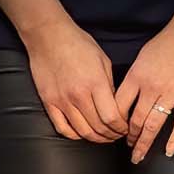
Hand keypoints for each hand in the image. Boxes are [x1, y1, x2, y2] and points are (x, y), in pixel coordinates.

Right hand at [22, 19, 125, 142]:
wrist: (48, 35)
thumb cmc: (77, 43)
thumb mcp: (102, 60)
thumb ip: (110, 85)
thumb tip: (116, 106)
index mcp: (95, 83)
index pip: (112, 117)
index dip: (121, 127)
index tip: (125, 127)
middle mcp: (78, 95)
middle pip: (99, 128)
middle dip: (112, 135)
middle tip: (117, 134)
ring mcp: (62, 100)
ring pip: (82, 132)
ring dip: (96, 138)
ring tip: (103, 136)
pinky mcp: (49, 102)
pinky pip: (62, 128)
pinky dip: (75, 135)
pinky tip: (82, 132)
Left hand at [113, 17, 173, 161]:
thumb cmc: (170, 40)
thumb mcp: (144, 55)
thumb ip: (136, 76)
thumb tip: (127, 95)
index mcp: (138, 75)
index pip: (120, 104)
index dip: (115, 120)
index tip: (114, 129)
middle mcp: (152, 86)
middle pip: (136, 119)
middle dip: (130, 137)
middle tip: (128, 148)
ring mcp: (172, 93)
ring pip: (154, 124)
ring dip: (145, 142)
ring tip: (140, 154)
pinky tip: (169, 151)